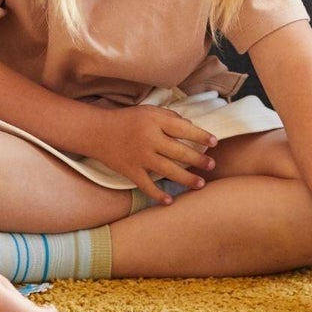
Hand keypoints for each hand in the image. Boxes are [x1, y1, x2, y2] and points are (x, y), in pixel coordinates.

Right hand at [82, 105, 216, 205]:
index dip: (201, 136)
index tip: (214, 142)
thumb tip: (190, 126)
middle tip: (212, 165)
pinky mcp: (131, 171)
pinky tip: (170, 200)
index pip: (183, 129)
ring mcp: (140, 157)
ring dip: (187, 179)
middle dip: (199, 159)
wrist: (97, 132)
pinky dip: (158, 195)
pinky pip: (147, 186)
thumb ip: (169, 117)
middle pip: (180, 152)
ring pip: (169, 171)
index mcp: (154, 122)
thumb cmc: (126, 119)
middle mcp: (149, 139)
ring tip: (200, 183)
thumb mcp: (148, 111)